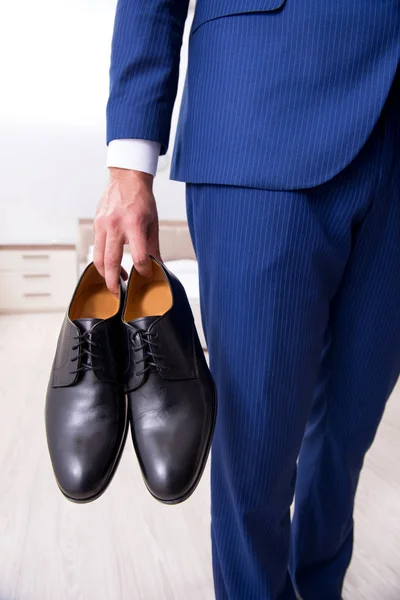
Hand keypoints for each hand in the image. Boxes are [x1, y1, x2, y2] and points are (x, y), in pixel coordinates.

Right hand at [94, 168, 160, 294]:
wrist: (126, 178)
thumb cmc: (141, 200)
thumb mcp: (152, 223)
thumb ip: (153, 247)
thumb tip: (158, 267)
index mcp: (133, 224)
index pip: (138, 256)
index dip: (143, 270)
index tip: (146, 275)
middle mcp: (115, 225)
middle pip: (110, 261)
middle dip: (113, 282)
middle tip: (118, 294)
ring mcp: (102, 225)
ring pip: (98, 258)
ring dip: (105, 274)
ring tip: (115, 282)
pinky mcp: (96, 225)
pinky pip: (96, 248)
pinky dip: (102, 260)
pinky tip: (111, 265)